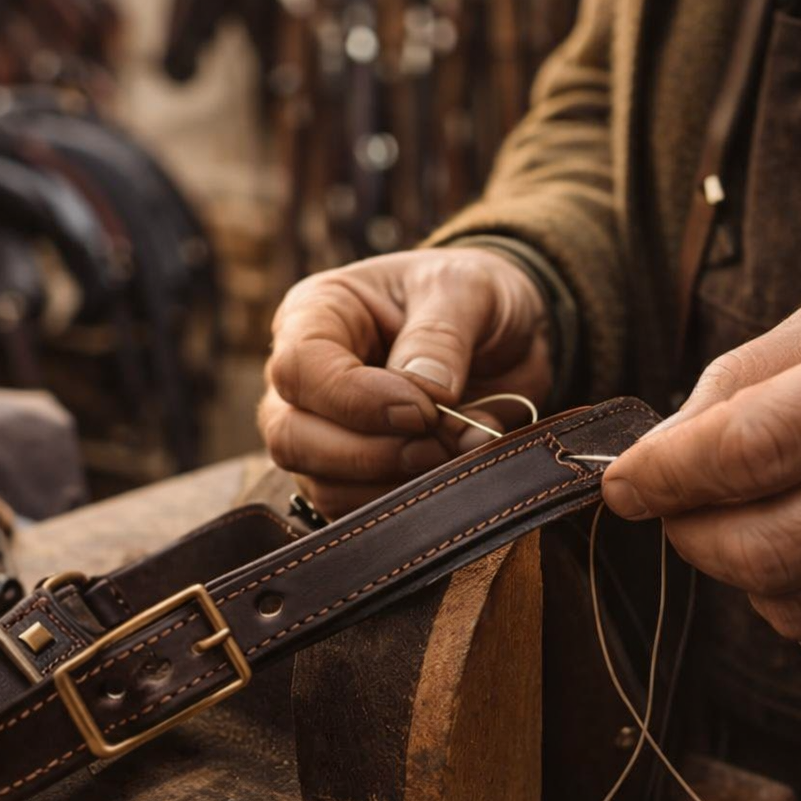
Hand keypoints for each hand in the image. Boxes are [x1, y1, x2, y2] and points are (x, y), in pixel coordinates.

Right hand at [261, 248, 551, 517]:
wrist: (509, 334)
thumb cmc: (473, 297)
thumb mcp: (467, 289)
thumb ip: (442, 334)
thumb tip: (427, 392)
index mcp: (316, 314)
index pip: (300, 368)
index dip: (357, 400)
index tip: (425, 409)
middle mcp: (305, 378)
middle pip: (291, 437)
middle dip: (370, 453)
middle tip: (441, 441)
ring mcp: (321, 432)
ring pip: (321, 483)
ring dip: (394, 484)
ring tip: (458, 450)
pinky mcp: (352, 476)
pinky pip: (356, 512)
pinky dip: (406, 507)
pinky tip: (451, 472)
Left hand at [602, 286, 800, 670]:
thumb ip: (747, 374)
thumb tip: (658, 447)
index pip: (751, 445)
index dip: (667, 474)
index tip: (624, 483)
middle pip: (763, 546)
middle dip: (692, 535)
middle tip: (682, 510)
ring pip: (795, 607)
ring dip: (745, 577)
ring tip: (759, 527)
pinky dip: (800, 615)